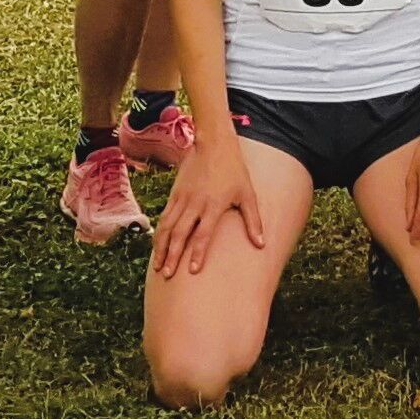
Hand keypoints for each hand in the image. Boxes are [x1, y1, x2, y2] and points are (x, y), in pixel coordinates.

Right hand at [153, 136, 265, 276]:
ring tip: (158, 266)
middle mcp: (195, 203)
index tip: (193, 270)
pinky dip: (159, 232)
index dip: (198, 253)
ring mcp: (182, 198)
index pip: (203, 234)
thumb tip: (261, 245)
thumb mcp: (247, 193)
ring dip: (161, 247)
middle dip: (173, 255)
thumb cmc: (234, 170)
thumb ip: (253, 220)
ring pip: (168, 226)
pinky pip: (165, 216)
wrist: (213, 144)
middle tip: (167, 274)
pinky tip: (157, 245)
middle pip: (180, 233)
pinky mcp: (175, 193)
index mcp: (213, 205)